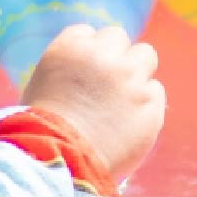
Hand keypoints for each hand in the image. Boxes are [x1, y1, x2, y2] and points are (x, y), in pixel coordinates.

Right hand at [19, 24, 165, 189]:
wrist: (62, 162)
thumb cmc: (40, 133)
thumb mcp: (40, 90)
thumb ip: (67, 72)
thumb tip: (83, 75)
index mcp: (70, 49)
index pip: (87, 33)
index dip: (87, 53)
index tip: (84, 72)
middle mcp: (103, 57)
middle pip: (117, 38)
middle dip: (113, 56)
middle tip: (108, 83)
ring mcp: (131, 79)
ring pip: (146, 56)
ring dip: (137, 71)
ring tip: (125, 99)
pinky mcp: (152, 104)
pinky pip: (156, 92)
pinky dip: (147, 104)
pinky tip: (130, 123)